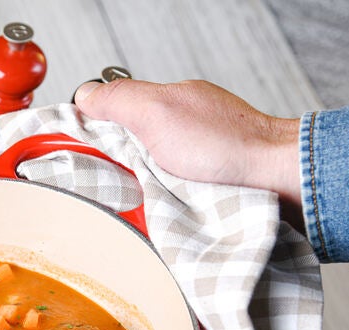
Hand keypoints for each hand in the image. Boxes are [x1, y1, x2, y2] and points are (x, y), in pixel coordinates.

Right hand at [74, 78, 302, 223]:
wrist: (275, 181)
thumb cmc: (226, 145)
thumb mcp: (158, 111)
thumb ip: (119, 99)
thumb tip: (84, 96)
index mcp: (166, 104)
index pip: (112, 114)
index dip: (90, 132)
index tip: (74, 153)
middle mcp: (180, 130)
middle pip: (125, 150)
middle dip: (112, 168)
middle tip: (109, 183)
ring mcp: (194, 161)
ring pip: (145, 178)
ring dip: (137, 192)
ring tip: (135, 202)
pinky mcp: (204, 191)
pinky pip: (168, 199)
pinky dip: (160, 207)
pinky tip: (160, 214)